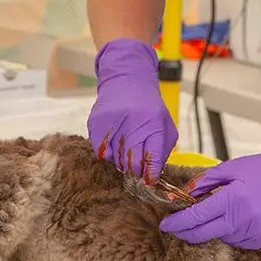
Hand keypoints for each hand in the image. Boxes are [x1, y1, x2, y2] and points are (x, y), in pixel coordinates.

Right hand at [86, 38, 178, 182]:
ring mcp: (112, 123)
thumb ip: (161, 150)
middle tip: (137, 168)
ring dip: (121, 160)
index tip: (149, 181)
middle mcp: (132, 122)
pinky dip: (108, 153)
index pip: (152, 159)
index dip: (151, 174)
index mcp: (153, 124)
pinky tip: (114, 141)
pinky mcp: (96, 123)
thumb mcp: (163, 124)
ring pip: (115, 160)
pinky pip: (101, 152)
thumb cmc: (148, 107)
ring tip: (126, 146)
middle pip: (132, 163)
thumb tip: (153, 177)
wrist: (126, 80)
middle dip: (136, 171)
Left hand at [160, 133, 260, 247]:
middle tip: (176, 227)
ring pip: (222, 238)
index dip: (178, 223)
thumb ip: (205, 182)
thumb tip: (185, 195)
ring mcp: (256, 233)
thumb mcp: (230, 168)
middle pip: (205, 234)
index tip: (166, 224)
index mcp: (234, 199)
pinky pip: (238, 241)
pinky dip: (231, 232)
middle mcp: (244, 219)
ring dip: (213, 229)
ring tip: (220, 212)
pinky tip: (237, 218)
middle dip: (187, 232)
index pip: (198, 216)